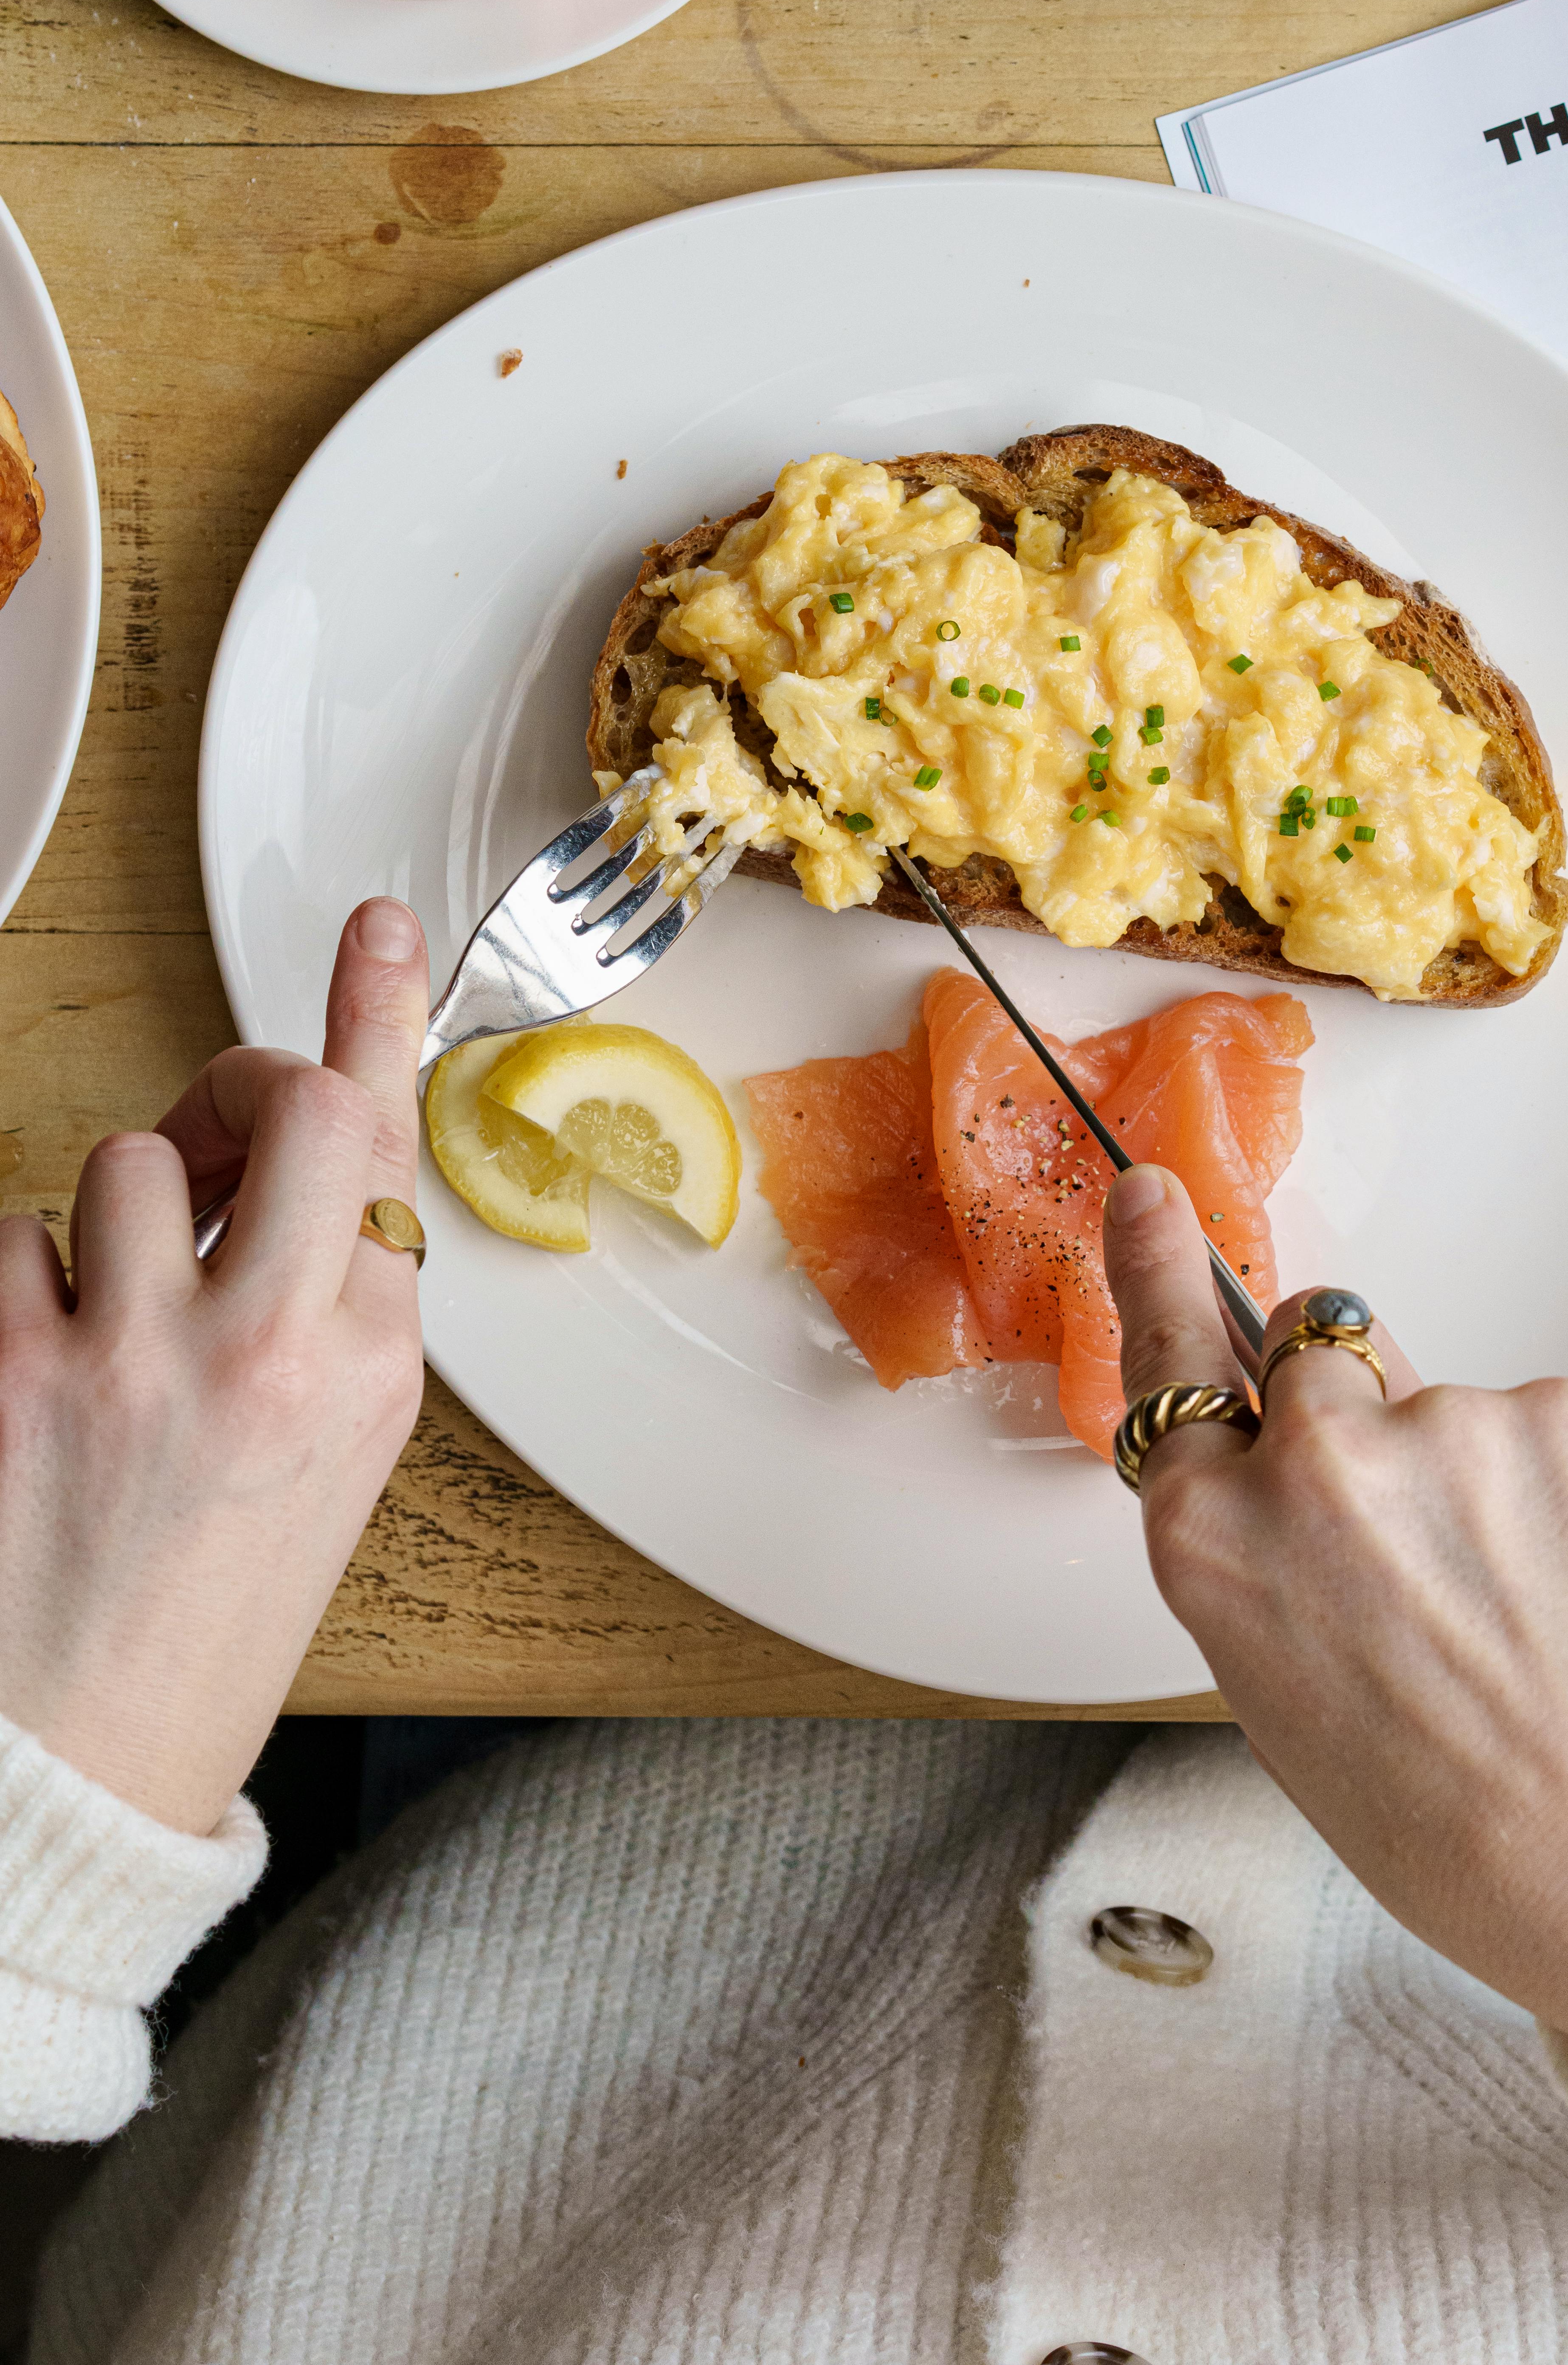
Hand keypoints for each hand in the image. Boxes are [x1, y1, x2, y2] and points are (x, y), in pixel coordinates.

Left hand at [0, 901, 429, 1836]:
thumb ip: (336, 1314)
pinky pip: (11, 1236)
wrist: (80, 1772)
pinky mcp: (13, 1374)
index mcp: (370, 1375)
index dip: (379, 1020)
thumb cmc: (204, 1622)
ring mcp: (139, 1358)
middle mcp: (273, 1350)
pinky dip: (20, 1284)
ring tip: (111, 1315)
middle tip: (233, 1138)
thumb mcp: (332, 1465)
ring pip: (133, 1159)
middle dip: (258, 1091)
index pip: (394, 1154)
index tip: (380, 931)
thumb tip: (289, 1183)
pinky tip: (39, 1367)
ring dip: (118, 1215)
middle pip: (295, 1104)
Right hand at [1104, 1165, 1567, 2057]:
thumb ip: (1270, 1543)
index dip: (1163, 1269)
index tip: (1154, 1196)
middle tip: (1424, 1535)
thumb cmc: (1444, 1811)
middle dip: (1358, 1406)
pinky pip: (1544, 1420)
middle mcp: (1318, 1466)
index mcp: (1218, 1540)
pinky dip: (1561, 1488)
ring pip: (1445, 1402)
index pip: (1171, 1363)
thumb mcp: (1282, 1680)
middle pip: (1320, 1349)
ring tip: (1521, 1607)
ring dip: (1474, 1475)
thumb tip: (1304, 1450)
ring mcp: (1450, 1428)